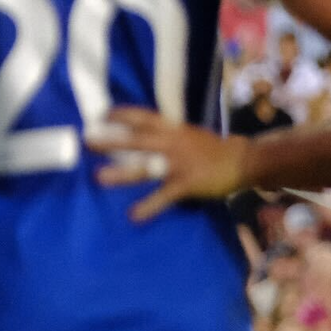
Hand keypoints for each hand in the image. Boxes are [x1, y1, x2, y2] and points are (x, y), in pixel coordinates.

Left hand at [84, 108, 255, 221]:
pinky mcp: (186, 183)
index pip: (144, 117)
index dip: (123, 115)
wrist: (242, 160)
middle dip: (111, 142)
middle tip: (88, 143)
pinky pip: (163, 197)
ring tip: (99, 178)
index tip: (101, 114)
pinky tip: (133, 216)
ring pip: (146, 168)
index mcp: (173, 129)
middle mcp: (172, 143)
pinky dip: (148, 207)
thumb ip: (163, 134)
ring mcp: (179, 164)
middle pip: (137, 141)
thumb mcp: (186, 134)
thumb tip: (136, 134)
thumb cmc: (210, 148)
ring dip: (121, 173)